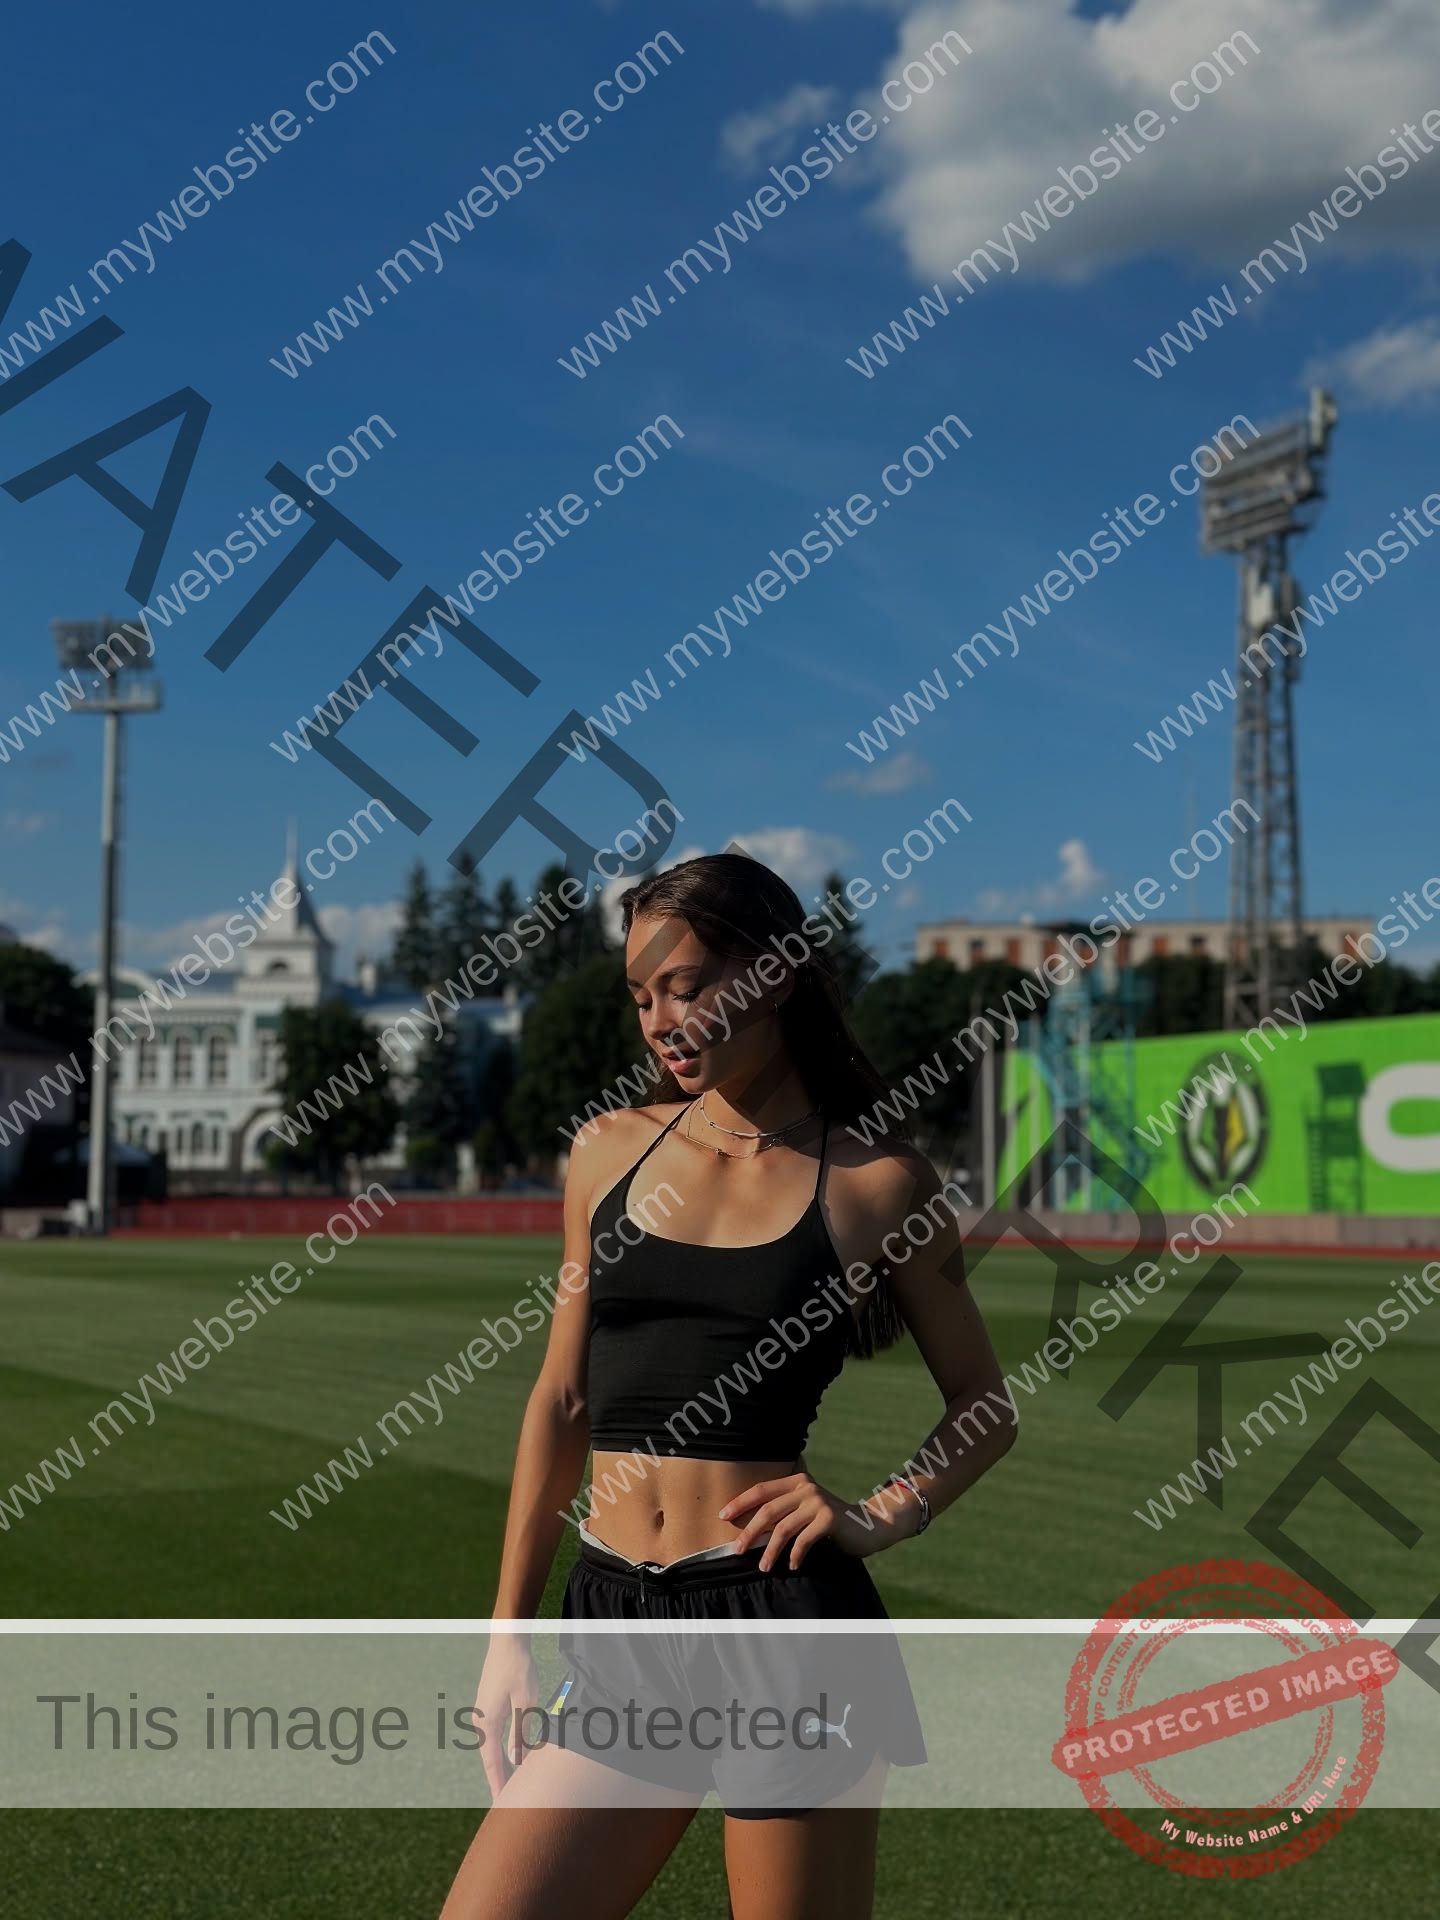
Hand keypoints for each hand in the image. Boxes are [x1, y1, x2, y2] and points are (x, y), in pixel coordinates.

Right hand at [474, 1633, 540, 1801]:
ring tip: (509, 1782)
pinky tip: (509, 1753)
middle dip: (498, 1779)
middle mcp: (481, 1720)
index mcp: (488, 1723)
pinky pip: (493, 1734)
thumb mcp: (525, 1703)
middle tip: (505, 1801)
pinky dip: (500, 1748)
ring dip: (500, 1764)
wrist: (506, 1641)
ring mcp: (482, 1712)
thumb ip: (520, 1733)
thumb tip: (516, 1762)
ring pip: (491, 1746)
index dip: (498, 1785)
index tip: (501, 1805)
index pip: (493, 1763)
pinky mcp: (487, 1704)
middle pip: (489, 1758)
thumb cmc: (518, 1669)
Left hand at [719, 1470, 878, 1570]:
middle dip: (749, 1531)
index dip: (740, 1502)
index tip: (723, 1516)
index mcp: (797, 1481)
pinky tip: (791, 1565)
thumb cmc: (828, 1523)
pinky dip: (794, 1555)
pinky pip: (803, 1540)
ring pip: (783, 1527)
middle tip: (736, 1550)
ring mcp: (818, 1501)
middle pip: (768, 1510)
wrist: (866, 1526)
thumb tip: (748, 1531)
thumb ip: (784, 1512)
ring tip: (763, 1567)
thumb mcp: (804, 1510)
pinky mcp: (829, 1518)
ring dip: (770, 1550)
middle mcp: (806, 1487)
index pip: (761, 1490)